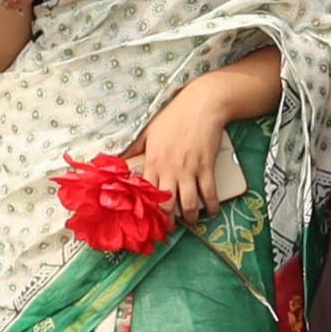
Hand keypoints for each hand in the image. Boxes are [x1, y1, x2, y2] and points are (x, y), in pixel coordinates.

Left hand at [127, 78, 234, 219]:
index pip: (146, 193)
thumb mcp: (147, 130)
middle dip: (168, 220)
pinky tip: (212, 211)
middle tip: (169, 227)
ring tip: (191, 221)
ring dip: (191, 217)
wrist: (201, 104)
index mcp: (153, 161)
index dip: (147, 210)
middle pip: (167, 204)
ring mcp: (189, 169)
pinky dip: (212, 205)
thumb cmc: (173, 115)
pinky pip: (210, 192)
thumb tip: (118, 158)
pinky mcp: (207, 166)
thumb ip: (133, 148)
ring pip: (189, 203)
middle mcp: (169, 169)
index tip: (149, 219)